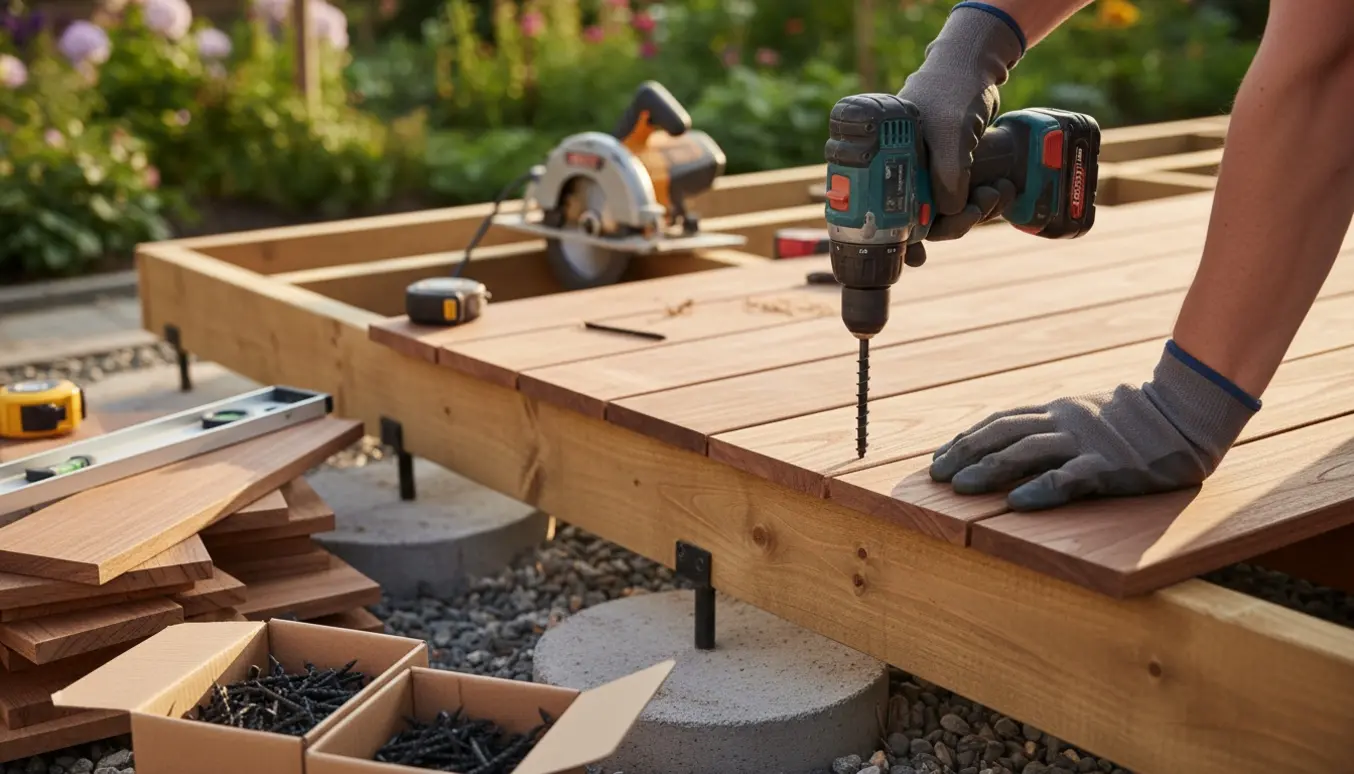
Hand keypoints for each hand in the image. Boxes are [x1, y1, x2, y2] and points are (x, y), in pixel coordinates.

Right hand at [899, 3, 1025, 240]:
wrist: (974, 67)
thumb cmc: (952, 91)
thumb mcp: (951, 133)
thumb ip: (948, 174)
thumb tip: (947, 213)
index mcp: (888, 163)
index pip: (887, 214)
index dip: (902, 240)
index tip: (916, 259)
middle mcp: (903, 170)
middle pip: (919, 219)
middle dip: (951, 224)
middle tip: (976, 213)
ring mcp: (927, 171)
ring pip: (944, 212)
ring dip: (971, 213)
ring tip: (995, 196)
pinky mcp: (949, 169)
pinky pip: (960, 199)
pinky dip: (978, 204)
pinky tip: (997, 198)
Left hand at [929, 341, 1261, 510]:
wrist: (1187, 412)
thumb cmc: (1134, 420)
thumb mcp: (1085, 415)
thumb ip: (1051, 426)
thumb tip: (1010, 442)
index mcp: (1056, 411)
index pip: (1000, 422)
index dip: (967, 439)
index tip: (939, 457)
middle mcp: (1063, 423)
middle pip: (1003, 435)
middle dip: (966, 454)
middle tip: (937, 476)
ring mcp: (1086, 443)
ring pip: (1028, 453)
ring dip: (991, 470)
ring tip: (961, 487)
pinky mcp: (1110, 466)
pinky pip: (1070, 478)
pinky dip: (1042, 489)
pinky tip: (1018, 502)